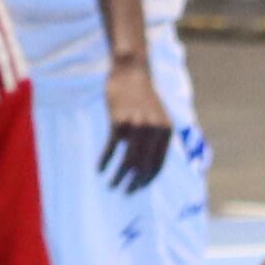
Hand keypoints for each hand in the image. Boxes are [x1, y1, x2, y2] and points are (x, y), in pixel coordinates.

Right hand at [100, 54, 173, 191]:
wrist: (131, 71)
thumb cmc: (143, 95)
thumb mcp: (158, 116)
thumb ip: (156, 137)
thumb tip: (146, 162)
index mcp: (166, 131)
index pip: (158, 164)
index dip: (148, 179)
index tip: (138, 188)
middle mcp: (153, 131)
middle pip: (144, 166)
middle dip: (134, 183)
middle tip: (125, 192)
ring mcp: (136, 126)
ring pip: (128, 161)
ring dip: (119, 177)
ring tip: (112, 185)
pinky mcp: (119, 122)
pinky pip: (111, 148)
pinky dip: (105, 160)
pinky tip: (99, 169)